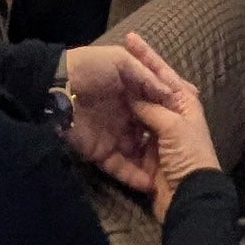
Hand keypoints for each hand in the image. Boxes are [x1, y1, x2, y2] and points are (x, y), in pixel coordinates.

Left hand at [59, 39, 181, 195]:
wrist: (56, 87)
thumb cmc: (90, 68)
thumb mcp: (120, 60)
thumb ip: (146, 76)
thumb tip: (170, 93)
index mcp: (132, 92)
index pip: (156, 106)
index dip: (170, 114)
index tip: (189, 125)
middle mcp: (126, 115)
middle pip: (150, 133)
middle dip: (165, 145)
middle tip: (184, 157)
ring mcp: (113, 135)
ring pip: (138, 154)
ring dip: (152, 165)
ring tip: (171, 177)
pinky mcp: (101, 152)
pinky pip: (120, 167)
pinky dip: (133, 176)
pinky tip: (148, 184)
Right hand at [123, 32, 222, 222]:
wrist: (188, 199)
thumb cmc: (188, 156)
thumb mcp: (172, 127)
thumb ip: (152, 107)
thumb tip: (133, 94)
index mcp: (184, 106)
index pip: (164, 74)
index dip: (147, 56)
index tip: (130, 38)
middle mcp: (171, 119)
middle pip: (147, 94)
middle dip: (130, 80)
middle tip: (107, 61)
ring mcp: (158, 139)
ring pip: (135, 116)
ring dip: (122, 106)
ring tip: (100, 89)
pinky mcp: (146, 159)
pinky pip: (129, 143)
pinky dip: (119, 134)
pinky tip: (104, 120)